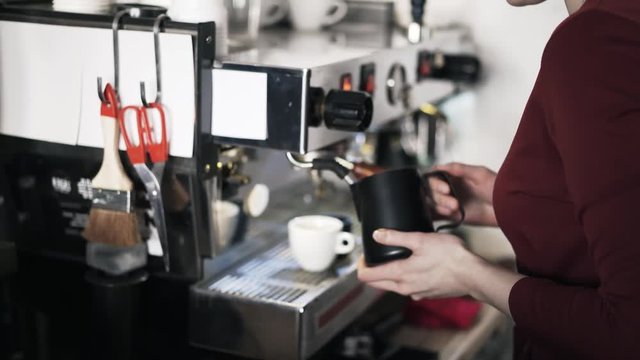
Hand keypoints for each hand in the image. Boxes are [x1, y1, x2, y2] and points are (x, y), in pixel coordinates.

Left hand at [357, 229, 475, 299]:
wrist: (473, 275)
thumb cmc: (450, 257)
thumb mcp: (421, 239)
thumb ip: (396, 237)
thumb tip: (377, 234)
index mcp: (400, 275)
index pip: (367, 276)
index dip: (360, 265)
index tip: (363, 256)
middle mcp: (405, 288)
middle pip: (378, 283)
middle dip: (372, 270)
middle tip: (374, 256)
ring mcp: (416, 293)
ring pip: (394, 286)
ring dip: (389, 274)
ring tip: (395, 258)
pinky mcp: (427, 294)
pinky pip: (409, 287)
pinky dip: (406, 278)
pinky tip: (415, 266)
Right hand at [429, 162, 497, 226]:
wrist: (508, 209)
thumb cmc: (499, 189)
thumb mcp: (480, 174)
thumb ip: (459, 169)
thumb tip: (441, 166)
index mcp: (454, 176)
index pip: (433, 176)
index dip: (435, 183)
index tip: (445, 189)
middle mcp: (450, 188)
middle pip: (430, 191)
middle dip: (440, 197)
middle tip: (453, 202)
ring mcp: (449, 202)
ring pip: (431, 202)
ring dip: (439, 205)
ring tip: (454, 209)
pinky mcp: (452, 216)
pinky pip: (435, 215)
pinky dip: (437, 214)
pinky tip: (448, 213)